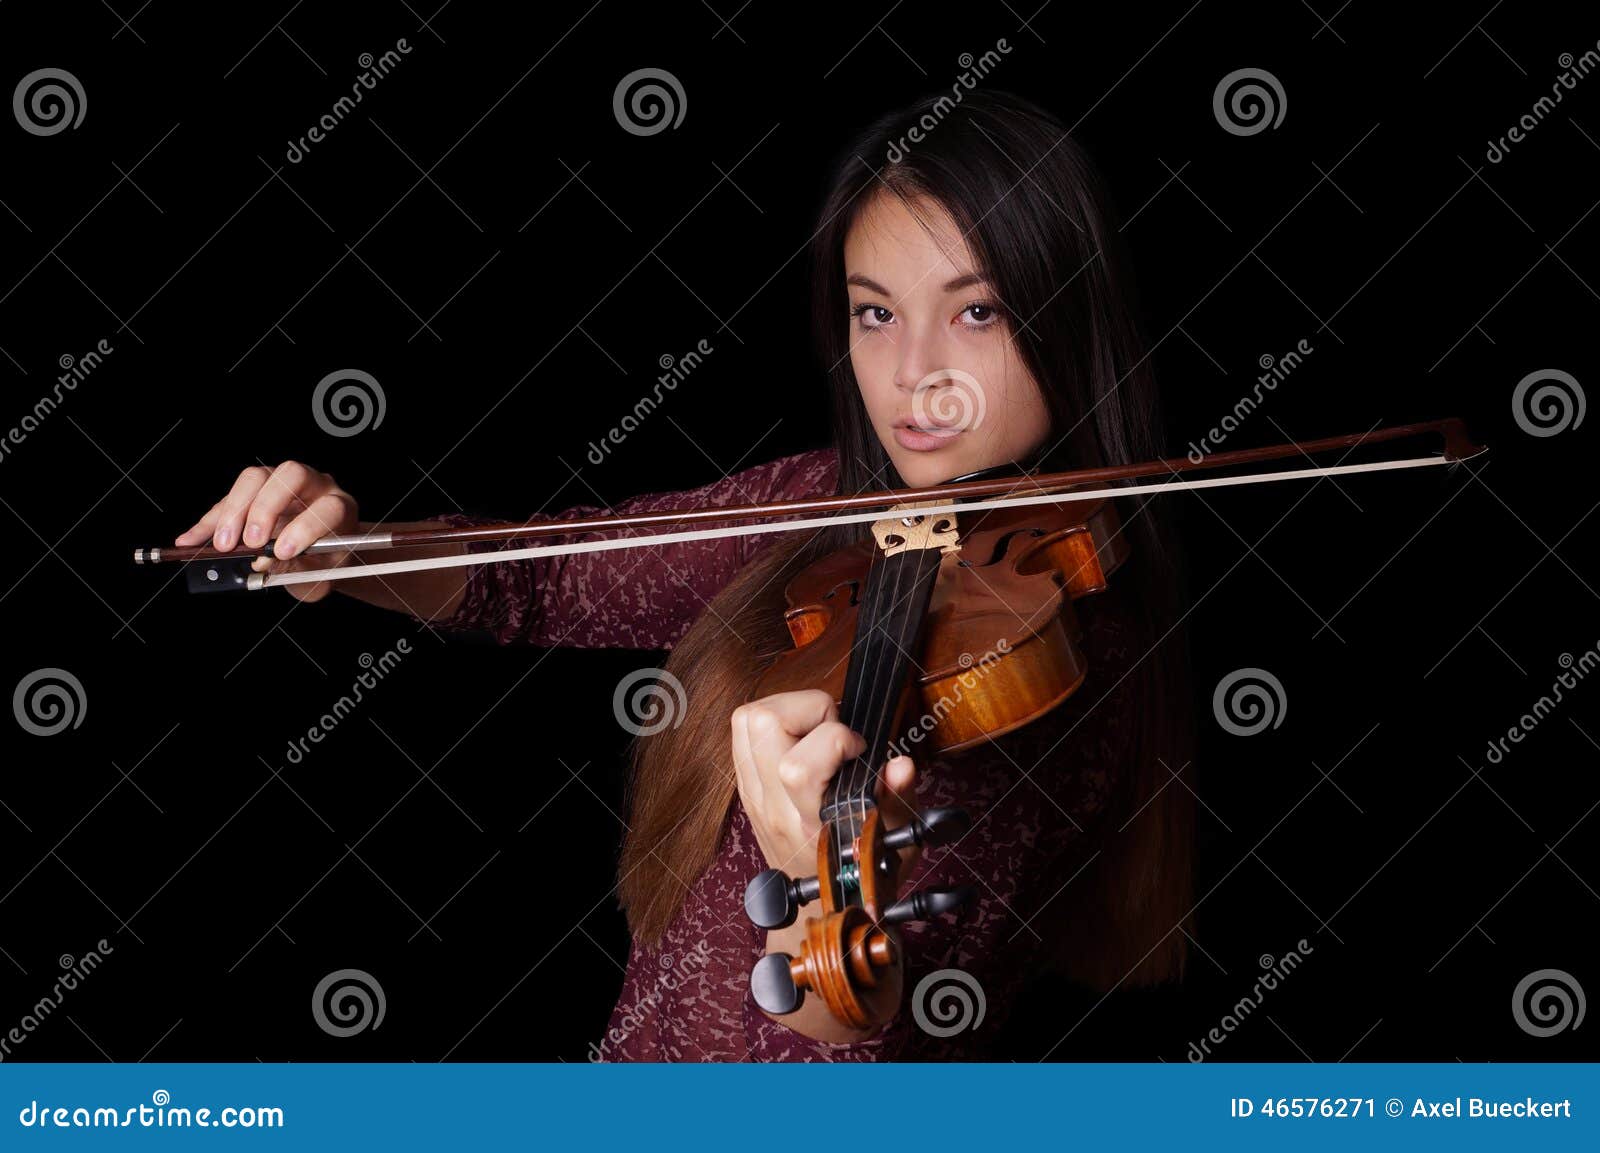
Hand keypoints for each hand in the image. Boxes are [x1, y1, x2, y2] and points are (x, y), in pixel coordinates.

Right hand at [175, 462, 359, 601]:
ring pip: (256, 477)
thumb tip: (264, 564)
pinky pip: (228, 497)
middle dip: (266, 508)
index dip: (305, 528)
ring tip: (223, 544)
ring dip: (235, 509)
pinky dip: (209, 520)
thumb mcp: (319, 576)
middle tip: (249, 542)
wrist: (320, 556)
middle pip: (291, 476)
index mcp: (340, 508)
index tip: (282, 551)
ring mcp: (283, 482)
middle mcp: (314, 486)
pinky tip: (192, 540)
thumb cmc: (323, 564)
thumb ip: (299, 571)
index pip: (328, 507)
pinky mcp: (255, 490)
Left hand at [730, 689, 917, 877]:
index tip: (858, 748)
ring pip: (746, 719)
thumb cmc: (857, 871)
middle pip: (763, 724)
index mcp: (810, 822)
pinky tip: (800, 739)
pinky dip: (773, 722)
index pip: (800, 767)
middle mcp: (774, 805)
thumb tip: (901, 765)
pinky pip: (742, 732)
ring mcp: (754, 794)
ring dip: (786, 709)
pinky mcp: (747, 785)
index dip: (837, 739)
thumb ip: (898, 798)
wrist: (819, 903)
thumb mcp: (894, 839)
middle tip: (832, 729)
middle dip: (807, 707)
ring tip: (816, 730)